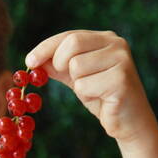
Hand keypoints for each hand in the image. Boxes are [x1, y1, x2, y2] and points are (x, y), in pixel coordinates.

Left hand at [25, 30, 154, 143]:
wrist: (128, 121)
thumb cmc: (100, 96)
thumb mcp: (75, 77)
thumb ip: (57, 65)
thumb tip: (32, 60)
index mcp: (105, 39)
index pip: (69, 36)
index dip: (46, 47)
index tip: (29, 61)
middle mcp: (116, 44)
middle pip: (72, 44)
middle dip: (60, 63)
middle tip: (69, 79)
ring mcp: (122, 60)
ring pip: (76, 66)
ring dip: (77, 84)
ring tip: (94, 90)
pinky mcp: (121, 80)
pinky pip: (84, 85)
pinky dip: (87, 95)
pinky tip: (102, 98)